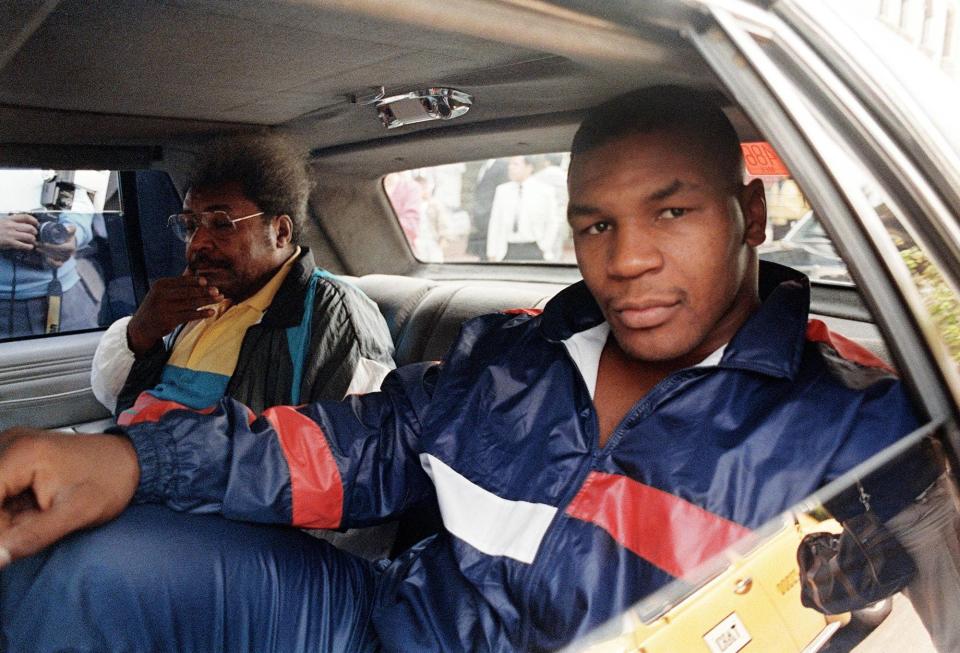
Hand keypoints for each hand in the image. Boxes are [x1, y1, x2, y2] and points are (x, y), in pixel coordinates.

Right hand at [0, 213, 37, 250]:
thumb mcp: (2, 222)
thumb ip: (12, 222)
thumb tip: (23, 224)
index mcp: (9, 220)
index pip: (25, 217)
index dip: (34, 220)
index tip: (37, 223)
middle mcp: (11, 226)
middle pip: (30, 228)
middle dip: (35, 232)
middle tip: (34, 234)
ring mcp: (11, 234)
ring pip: (29, 237)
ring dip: (33, 240)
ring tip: (32, 241)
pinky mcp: (10, 242)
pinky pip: (24, 245)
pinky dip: (29, 247)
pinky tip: (29, 247)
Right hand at [0, 427, 139, 566]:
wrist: (130, 461)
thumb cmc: (112, 480)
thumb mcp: (76, 514)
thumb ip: (31, 537)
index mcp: (23, 454)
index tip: (9, 544)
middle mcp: (11, 443)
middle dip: (2, 522)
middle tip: (29, 528)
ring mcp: (11, 447)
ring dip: (4, 517)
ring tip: (36, 518)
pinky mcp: (15, 456)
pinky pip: (0, 488)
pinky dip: (7, 508)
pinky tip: (31, 511)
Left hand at [35, 223, 76, 267]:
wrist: (68, 240)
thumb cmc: (67, 234)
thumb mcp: (70, 229)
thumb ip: (71, 228)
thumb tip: (67, 230)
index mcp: (71, 247)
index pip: (64, 249)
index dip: (53, 247)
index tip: (44, 243)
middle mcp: (69, 254)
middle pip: (58, 255)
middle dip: (46, 250)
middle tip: (37, 244)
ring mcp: (65, 259)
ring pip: (55, 260)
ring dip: (45, 254)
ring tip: (37, 248)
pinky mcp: (61, 262)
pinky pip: (56, 266)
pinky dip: (50, 263)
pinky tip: (43, 258)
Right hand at [126, 273, 223, 355]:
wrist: (142, 326)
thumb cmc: (157, 305)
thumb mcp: (162, 292)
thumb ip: (177, 283)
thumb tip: (193, 270)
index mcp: (161, 285)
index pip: (181, 281)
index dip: (195, 281)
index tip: (207, 281)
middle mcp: (162, 295)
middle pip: (188, 292)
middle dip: (205, 291)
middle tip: (218, 291)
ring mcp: (165, 308)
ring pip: (191, 304)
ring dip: (207, 301)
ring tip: (220, 299)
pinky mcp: (169, 320)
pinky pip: (190, 315)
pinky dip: (202, 313)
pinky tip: (212, 312)